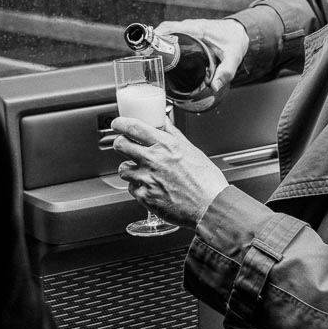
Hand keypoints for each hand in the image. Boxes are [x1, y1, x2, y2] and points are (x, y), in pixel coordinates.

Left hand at [111, 116, 228, 225]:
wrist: (210, 206)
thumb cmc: (206, 180)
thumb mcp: (192, 150)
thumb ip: (173, 135)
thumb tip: (165, 122)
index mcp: (164, 145)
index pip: (133, 127)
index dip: (120, 123)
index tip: (117, 124)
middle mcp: (152, 160)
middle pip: (120, 145)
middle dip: (120, 144)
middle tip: (124, 146)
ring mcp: (146, 179)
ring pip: (122, 169)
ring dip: (129, 169)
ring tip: (141, 172)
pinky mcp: (144, 197)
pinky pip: (131, 188)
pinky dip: (138, 188)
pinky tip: (150, 187)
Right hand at [153, 17, 249, 91]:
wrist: (240, 32)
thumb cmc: (235, 41)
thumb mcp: (233, 58)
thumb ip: (225, 73)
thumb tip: (214, 87)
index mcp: (197, 28)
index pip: (170, 27)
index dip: (155, 36)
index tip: (146, 47)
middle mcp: (189, 26)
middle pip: (163, 31)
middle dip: (151, 43)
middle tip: (142, 58)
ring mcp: (187, 29)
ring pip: (166, 34)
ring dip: (156, 44)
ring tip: (147, 60)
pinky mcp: (187, 34)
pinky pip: (171, 37)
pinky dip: (163, 45)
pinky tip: (161, 59)